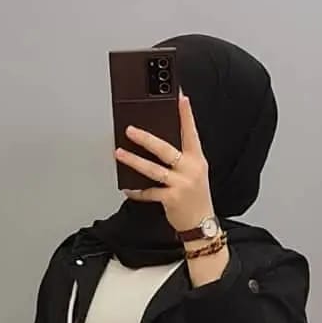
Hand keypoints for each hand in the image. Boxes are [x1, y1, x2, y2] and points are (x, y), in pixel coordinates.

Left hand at [115, 92, 214, 233]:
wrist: (202, 226)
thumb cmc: (196, 198)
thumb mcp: (195, 173)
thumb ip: (182, 158)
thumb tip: (157, 144)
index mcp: (197, 159)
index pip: (191, 132)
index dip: (186, 114)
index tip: (180, 97)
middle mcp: (190, 169)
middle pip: (165, 149)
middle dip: (145, 138)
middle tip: (129, 130)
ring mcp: (181, 184)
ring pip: (153, 169)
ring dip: (134, 161)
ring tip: (119, 154)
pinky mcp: (172, 199)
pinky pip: (149, 192)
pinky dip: (137, 191)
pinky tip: (128, 188)